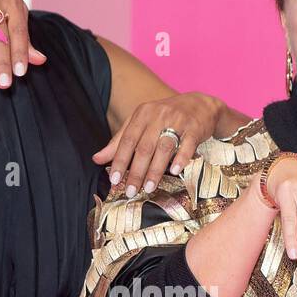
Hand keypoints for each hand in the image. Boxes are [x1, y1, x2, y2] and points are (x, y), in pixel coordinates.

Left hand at [93, 92, 221, 196]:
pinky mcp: (194, 128)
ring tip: (149, 188)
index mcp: (142, 114)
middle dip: (136, 171)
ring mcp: (178, 120)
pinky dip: (181, 158)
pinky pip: (187, 144)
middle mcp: (158, 115)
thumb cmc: (166, 118)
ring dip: (155, 170)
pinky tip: (175, 171)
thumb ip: (120, 141)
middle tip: (131, 191)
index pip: (127, 140)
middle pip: (144, 147)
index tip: (114, 180)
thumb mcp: (141, 124)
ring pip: (163, 148)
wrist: (200, 105)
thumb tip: (96, 159)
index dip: (120, 160)